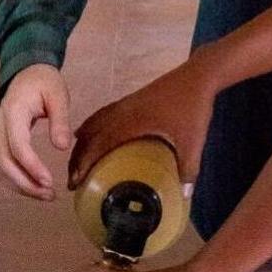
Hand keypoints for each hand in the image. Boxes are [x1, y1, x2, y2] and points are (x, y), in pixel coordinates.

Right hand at [0, 63, 71, 199]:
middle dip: (26, 183)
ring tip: (45, 195)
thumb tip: (62, 147)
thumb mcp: (58, 94)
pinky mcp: (0, 141)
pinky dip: (15, 181)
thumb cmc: (43, 82)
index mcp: (14, 112)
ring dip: (20, 186)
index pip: (17, 145)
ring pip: (0, 168)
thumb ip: (60, 119)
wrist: (26, 71)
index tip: (49, 181)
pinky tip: (33, 187)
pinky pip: (1, 166)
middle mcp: (0, 126)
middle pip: (4, 163)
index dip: (31, 166)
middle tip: (50, 194)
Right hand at [70, 56, 216, 191]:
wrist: (199, 75)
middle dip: (78, 157)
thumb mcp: (193, 141)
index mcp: (132, 121)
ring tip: (78, 163)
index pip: (99, 143)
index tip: (74, 182)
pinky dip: (92, 126)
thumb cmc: (193, 107)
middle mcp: (123, 111)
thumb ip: (188, 169)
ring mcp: (126, 103)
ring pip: (95, 122)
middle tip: (73, 180)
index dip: (84, 163)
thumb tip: (184, 196)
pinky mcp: (132, 99)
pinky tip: (91, 134)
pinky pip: (104, 114)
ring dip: (84, 142)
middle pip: (91, 134)